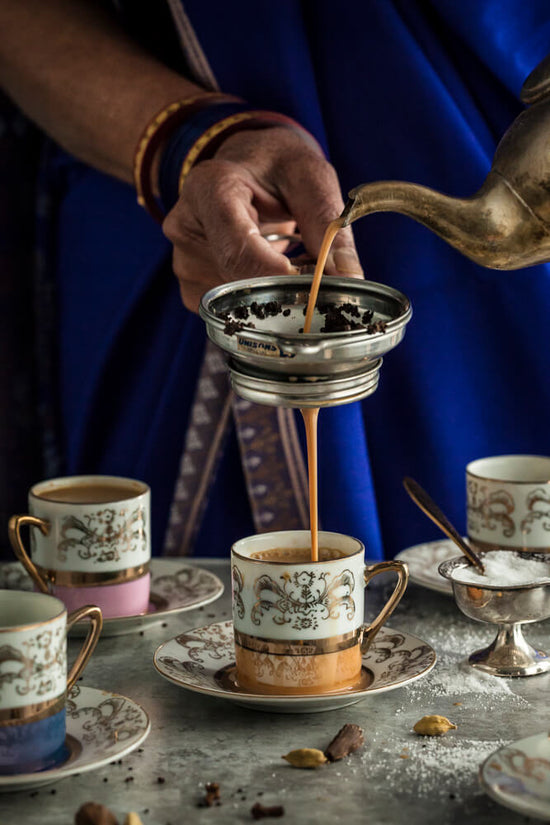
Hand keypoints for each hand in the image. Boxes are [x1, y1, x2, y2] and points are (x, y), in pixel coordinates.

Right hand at [162, 125, 362, 312]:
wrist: (245, 165)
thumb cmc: (276, 165)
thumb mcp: (310, 176)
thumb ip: (328, 223)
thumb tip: (349, 279)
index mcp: (209, 189)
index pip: (237, 249)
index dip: (275, 278)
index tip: (311, 290)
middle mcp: (187, 227)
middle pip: (237, 282)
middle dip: (284, 292)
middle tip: (320, 280)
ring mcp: (183, 260)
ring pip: (235, 303)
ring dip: (273, 296)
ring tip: (291, 263)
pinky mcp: (191, 284)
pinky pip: (229, 310)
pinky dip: (258, 302)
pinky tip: (270, 274)